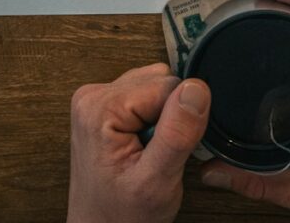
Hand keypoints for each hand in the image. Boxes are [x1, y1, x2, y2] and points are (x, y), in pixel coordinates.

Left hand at [66, 63, 210, 222]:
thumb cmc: (120, 218)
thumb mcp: (156, 183)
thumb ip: (177, 134)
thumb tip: (196, 88)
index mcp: (100, 107)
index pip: (167, 85)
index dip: (179, 118)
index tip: (165, 150)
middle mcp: (93, 96)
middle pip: (161, 81)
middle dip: (170, 117)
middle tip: (156, 155)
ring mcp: (97, 100)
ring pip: (156, 86)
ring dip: (162, 118)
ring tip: (149, 151)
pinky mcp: (104, 107)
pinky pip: (146, 96)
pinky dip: (153, 119)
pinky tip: (143, 145)